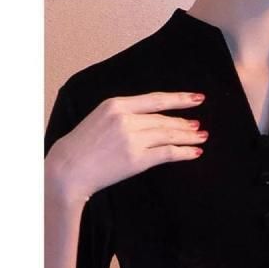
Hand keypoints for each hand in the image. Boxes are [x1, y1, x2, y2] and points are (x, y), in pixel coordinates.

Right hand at [45, 91, 207, 205]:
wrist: (67, 169)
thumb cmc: (83, 146)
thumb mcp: (101, 118)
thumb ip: (126, 114)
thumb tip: (154, 119)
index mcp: (116, 105)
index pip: (156, 100)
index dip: (179, 99)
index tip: (197, 98)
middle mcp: (126, 119)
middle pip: (164, 119)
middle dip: (185, 123)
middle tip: (199, 125)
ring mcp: (132, 139)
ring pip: (169, 135)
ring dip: (188, 136)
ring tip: (201, 137)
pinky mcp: (137, 159)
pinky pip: (167, 153)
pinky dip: (184, 152)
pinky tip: (195, 152)